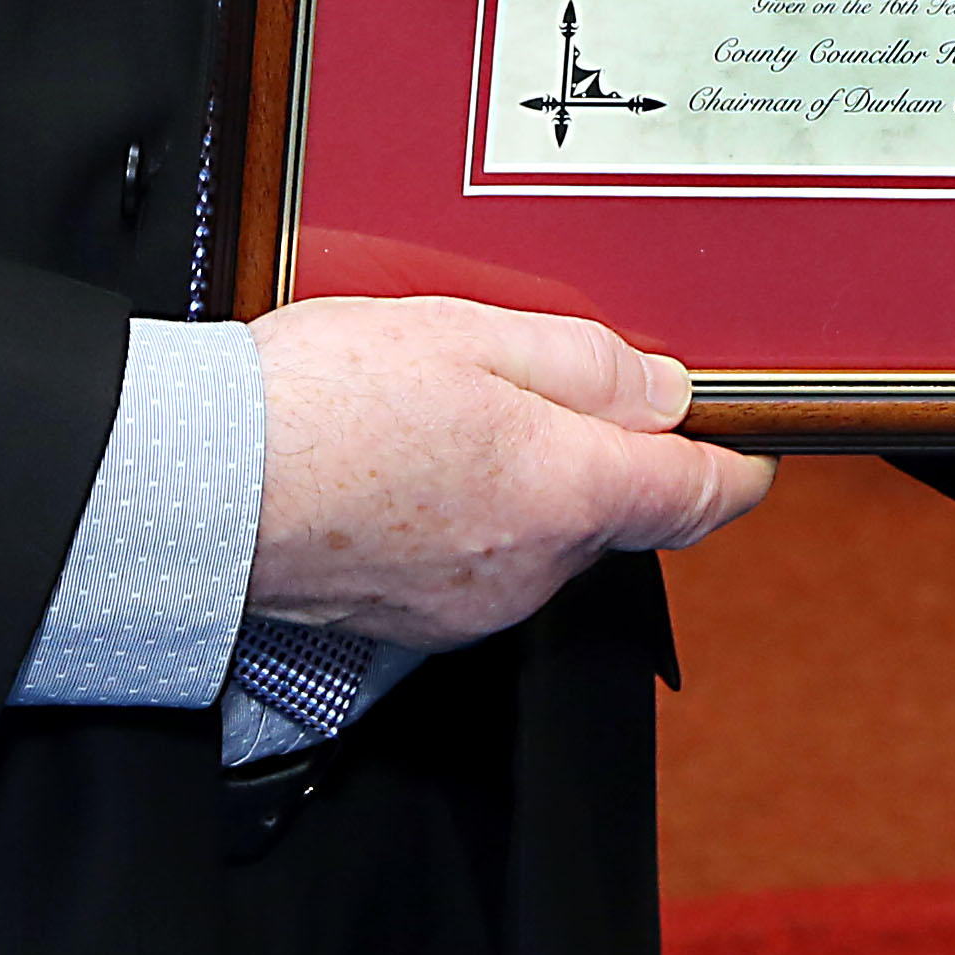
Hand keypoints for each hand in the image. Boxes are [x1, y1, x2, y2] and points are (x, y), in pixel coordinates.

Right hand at [247, 295, 776, 648]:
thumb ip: (587, 365)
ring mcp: (476, 605)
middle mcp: (534, 569)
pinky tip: (415, 459)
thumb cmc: (325, 402)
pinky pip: (484, 560)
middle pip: (617, 509)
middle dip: (604, 450)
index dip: (738, 465)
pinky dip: (473, 511)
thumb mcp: (474, 334)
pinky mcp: (421, 620)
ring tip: (456, 406)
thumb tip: (667, 393)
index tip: (751, 441)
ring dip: (530, 477)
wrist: (202, 489)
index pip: (700, 497)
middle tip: (550, 375)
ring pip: (547, 533)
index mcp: (566, 494)